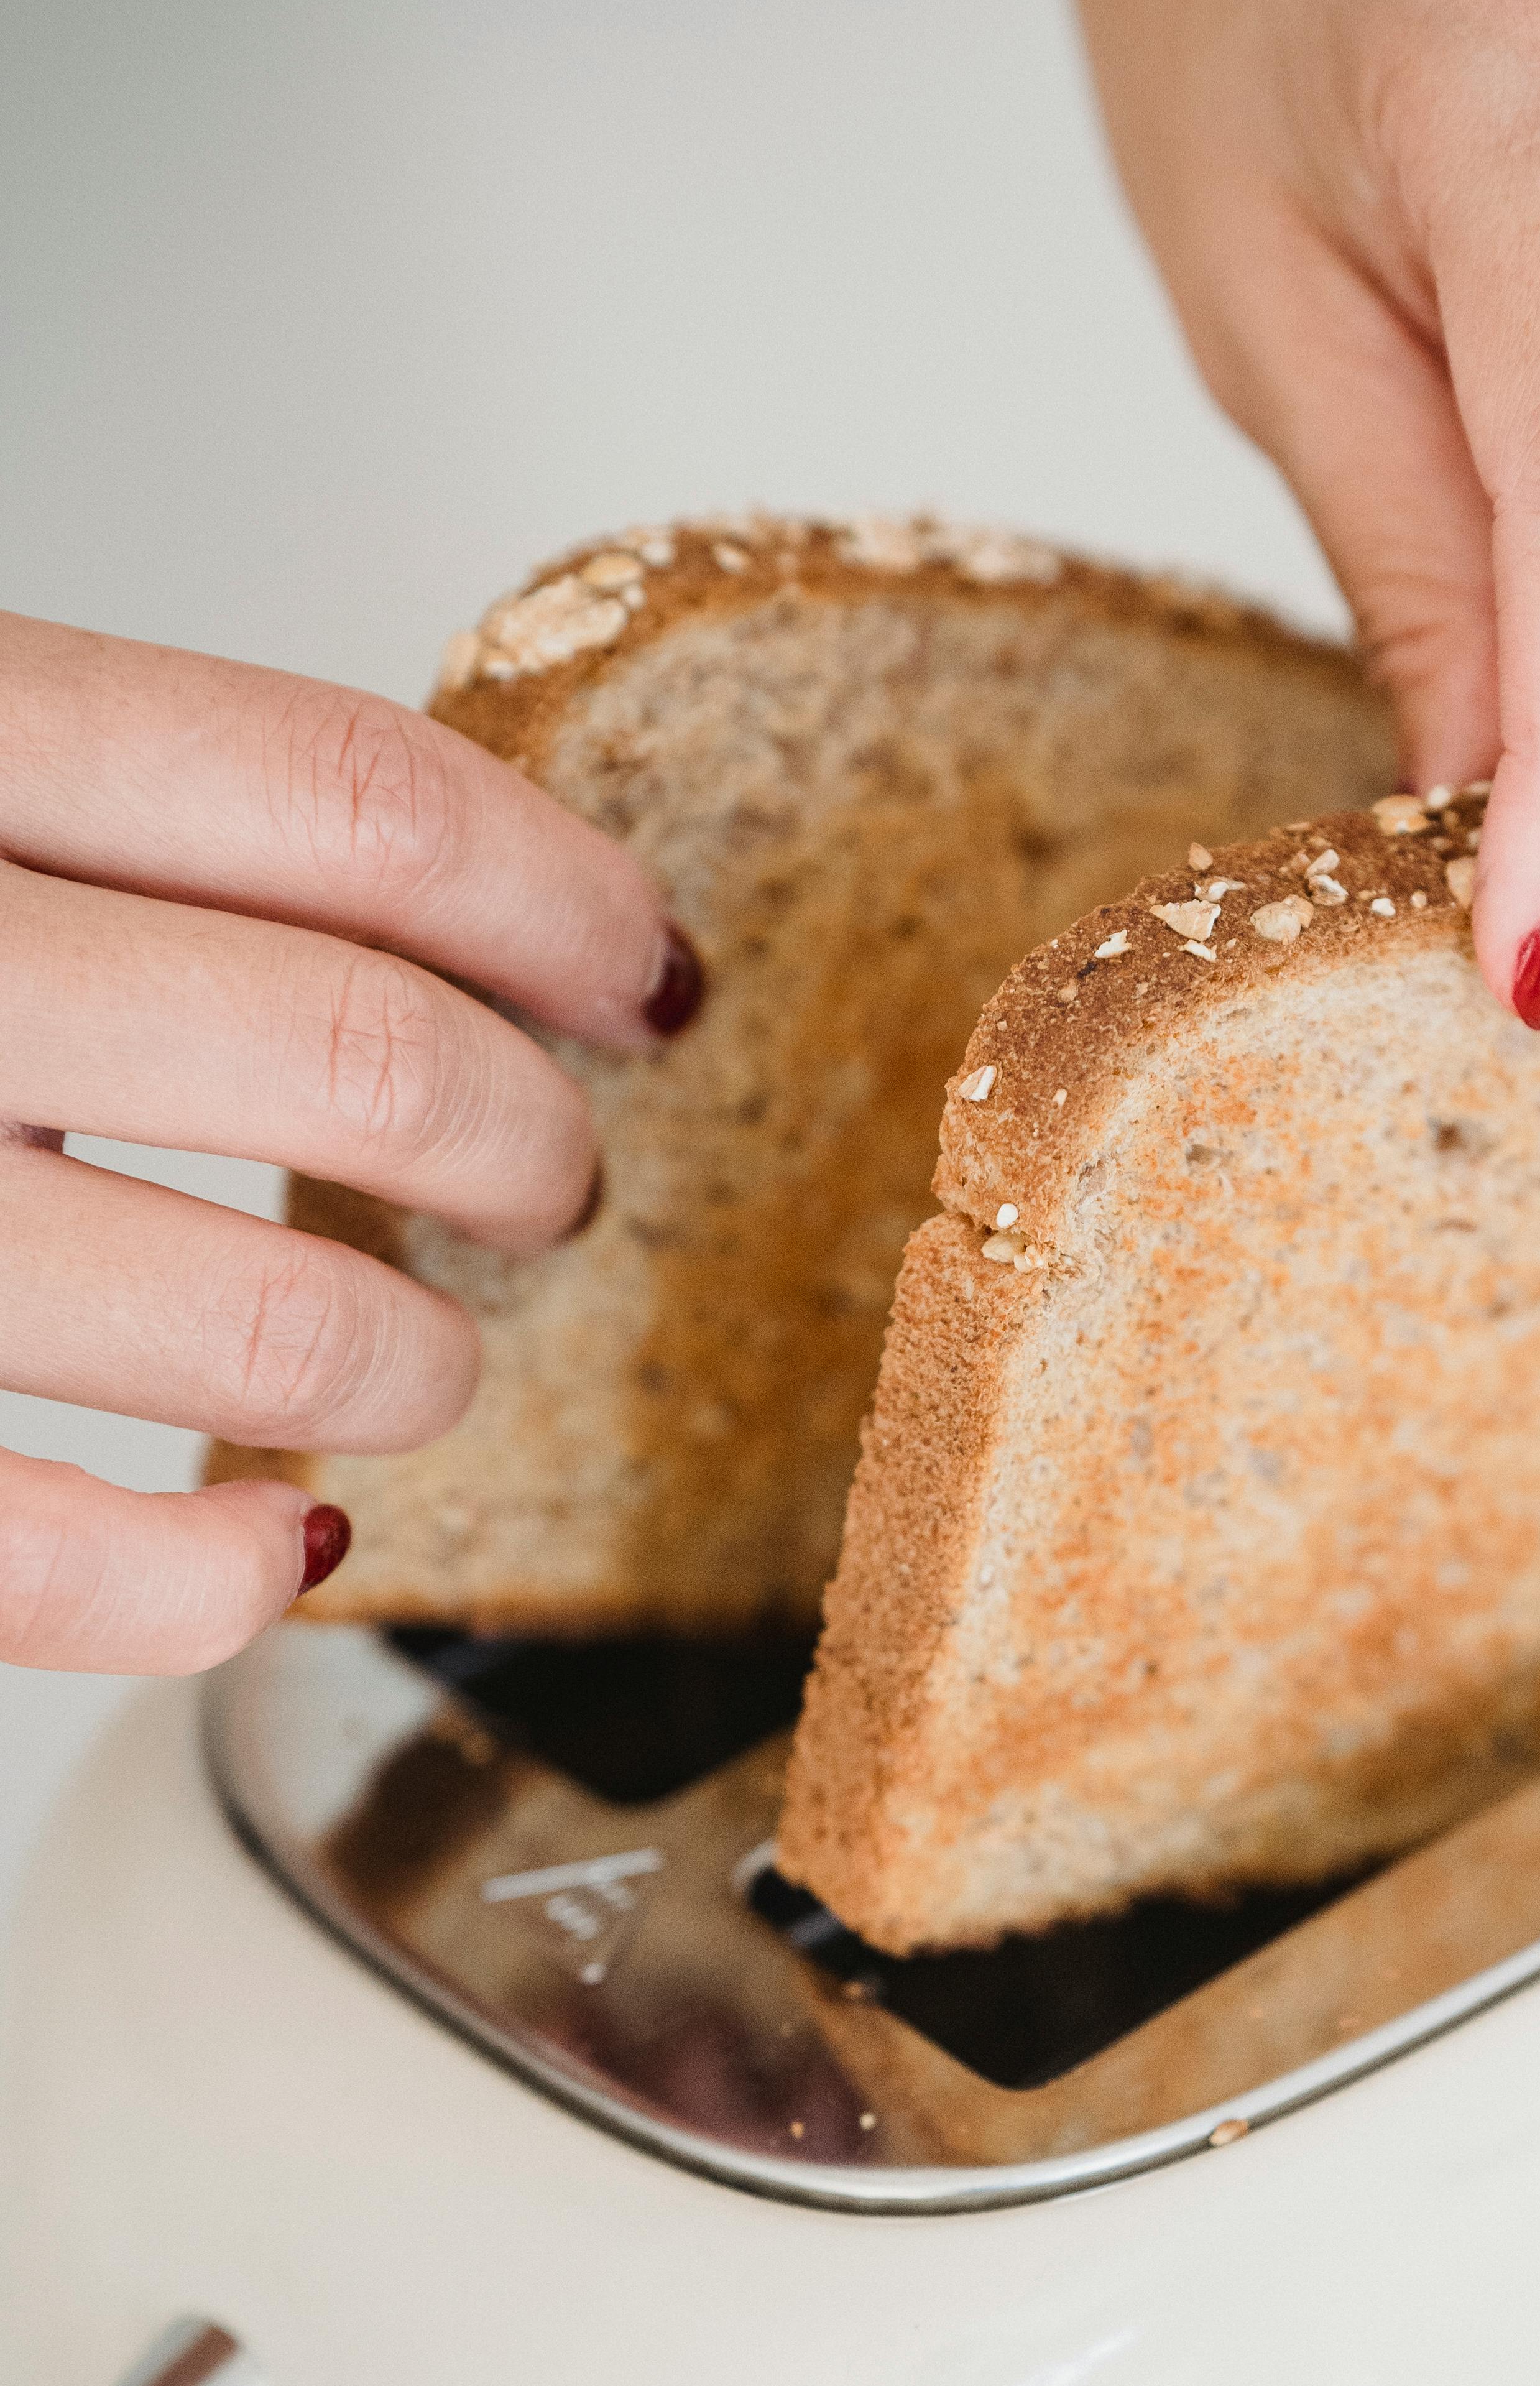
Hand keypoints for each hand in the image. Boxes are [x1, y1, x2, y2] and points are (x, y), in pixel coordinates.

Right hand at [0, 617, 697, 1672]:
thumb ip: (59, 805)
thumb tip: (419, 917)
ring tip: (410, 1364)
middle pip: (356, 1054)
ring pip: (270, 1333)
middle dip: (517, 1144)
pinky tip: (267, 1550)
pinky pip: (62, 1571)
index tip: (634, 973)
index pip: (338, 799)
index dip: (551, 898)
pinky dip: (218, 1586)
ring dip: (407, 1369)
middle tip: (539, 1178)